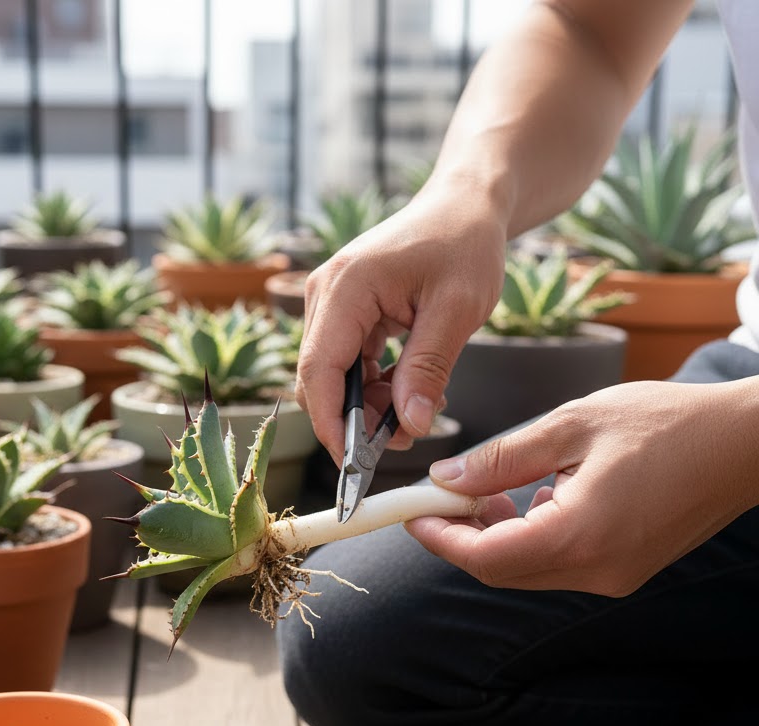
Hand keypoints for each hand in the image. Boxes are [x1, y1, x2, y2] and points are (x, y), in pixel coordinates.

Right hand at [294, 179, 507, 464]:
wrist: (464, 204)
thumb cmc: (465, 243)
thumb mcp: (458, 309)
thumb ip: (428, 368)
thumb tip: (412, 426)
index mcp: (346, 287)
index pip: (318, 370)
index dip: (330, 422)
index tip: (353, 463)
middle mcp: (325, 294)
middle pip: (318, 379)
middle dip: (353, 419)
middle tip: (403, 438)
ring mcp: (330, 303)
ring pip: (333, 377)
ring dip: (368, 405)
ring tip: (419, 410)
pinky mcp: (343, 312)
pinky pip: (347, 364)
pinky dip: (374, 387)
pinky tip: (411, 390)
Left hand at [407, 380, 758, 594]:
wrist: (747, 443)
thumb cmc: (668, 423)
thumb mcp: (572, 426)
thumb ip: (502, 459)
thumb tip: (446, 481)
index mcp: (580, 536)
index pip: (484, 558)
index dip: (439, 539)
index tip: (411, 513)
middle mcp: (596, 571)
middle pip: (501, 570)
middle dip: (461, 537)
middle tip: (440, 498)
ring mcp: (614, 577)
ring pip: (528, 569)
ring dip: (495, 537)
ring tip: (485, 492)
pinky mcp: (625, 570)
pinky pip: (559, 563)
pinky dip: (531, 537)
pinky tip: (537, 495)